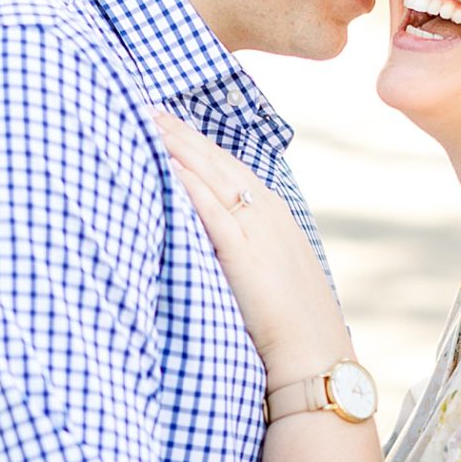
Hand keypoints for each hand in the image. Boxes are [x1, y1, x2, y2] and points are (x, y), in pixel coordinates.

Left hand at [153, 110, 350, 380]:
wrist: (314, 356)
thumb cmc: (293, 326)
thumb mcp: (272, 275)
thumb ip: (247, 251)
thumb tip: (217, 245)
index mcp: (275, 215)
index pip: (231, 167)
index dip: (199, 144)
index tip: (171, 123)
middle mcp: (267, 212)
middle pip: (217, 160)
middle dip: (182, 132)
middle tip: (146, 105)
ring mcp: (257, 229)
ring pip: (211, 175)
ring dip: (178, 146)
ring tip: (146, 121)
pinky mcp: (243, 252)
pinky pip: (210, 208)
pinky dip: (188, 183)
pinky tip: (164, 164)